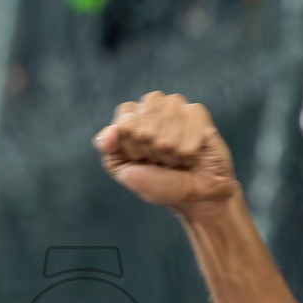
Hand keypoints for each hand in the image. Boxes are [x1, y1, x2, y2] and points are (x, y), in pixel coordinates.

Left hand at [93, 92, 238, 213]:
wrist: (195, 196)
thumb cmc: (160, 185)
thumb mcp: (127, 174)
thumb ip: (112, 153)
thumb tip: (104, 138)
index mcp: (130, 122)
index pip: (127, 111)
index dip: (131, 133)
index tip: (138, 157)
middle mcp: (152, 110)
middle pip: (148, 106)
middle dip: (152, 141)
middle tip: (158, 160)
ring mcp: (176, 110)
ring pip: (171, 109)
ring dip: (171, 143)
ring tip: (174, 159)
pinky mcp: (198, 114)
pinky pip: (192, 115)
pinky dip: (189, 141)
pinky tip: (190, 154)